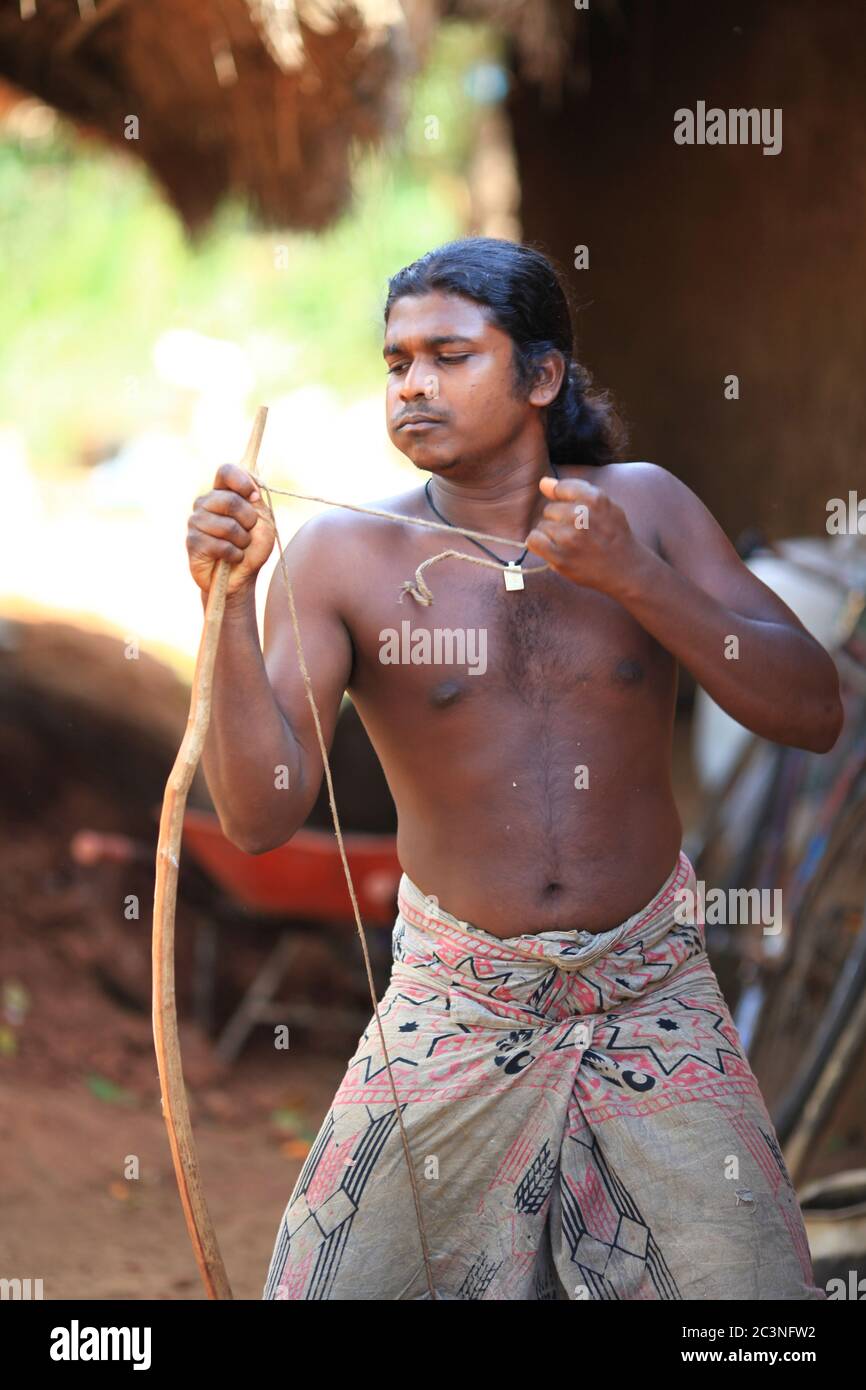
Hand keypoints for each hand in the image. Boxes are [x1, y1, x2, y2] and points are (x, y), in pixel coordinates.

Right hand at [186, 464, 275, 596]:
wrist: (241, 577)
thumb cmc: (252, 547)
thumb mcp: (262, 521)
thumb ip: (255, 500)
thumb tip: (250, 487)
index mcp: (223, 493)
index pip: (226, 471)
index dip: (242, 481)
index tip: (254, 497)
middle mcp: (206, 503)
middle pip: (230, 500)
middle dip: (249, 520)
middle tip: (248, 533)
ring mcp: (196, 521)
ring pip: (227, 525)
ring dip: (242, 541)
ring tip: (239, 547)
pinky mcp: (192, 542)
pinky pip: (220, 545)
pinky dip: (234, 554)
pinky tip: (232, 558)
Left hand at [525, 475, 642, 594]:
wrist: (626, 569)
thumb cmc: (613, 535)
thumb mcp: (604, 505)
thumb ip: (574, 490)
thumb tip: (543, 483)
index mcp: (595, 499)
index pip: (561, 488)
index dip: (565, 502)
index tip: (576, 515)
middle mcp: (581, 515)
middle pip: (550, 509)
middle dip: (559, 520)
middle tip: (577, 533)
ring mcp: (570, 537)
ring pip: (542, 525)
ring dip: (552, 535)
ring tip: (570, 544)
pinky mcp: (561, 557)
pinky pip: (534, 540)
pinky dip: (539, 544)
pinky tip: (552, 549)